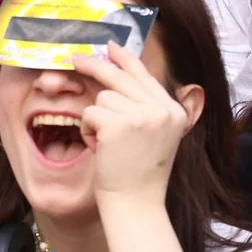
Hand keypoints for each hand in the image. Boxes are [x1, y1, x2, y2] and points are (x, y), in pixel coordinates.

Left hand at [80, 42, 192, 203]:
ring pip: (103, 98)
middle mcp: (163, 110)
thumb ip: (148, 107)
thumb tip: (122, 70)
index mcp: (175, 112)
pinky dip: (88, 130)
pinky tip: (100, 149)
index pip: (146, 76)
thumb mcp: (156, 137)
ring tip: (107, 146)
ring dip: (96, 120)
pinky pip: (90, 112)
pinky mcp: (118, 124)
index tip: (111, 46)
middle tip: (76, 59)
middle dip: (96, 66)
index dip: (126, 59)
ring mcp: (142, 115)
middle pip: (121, 77)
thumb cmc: (139, 176)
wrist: (136, 205)